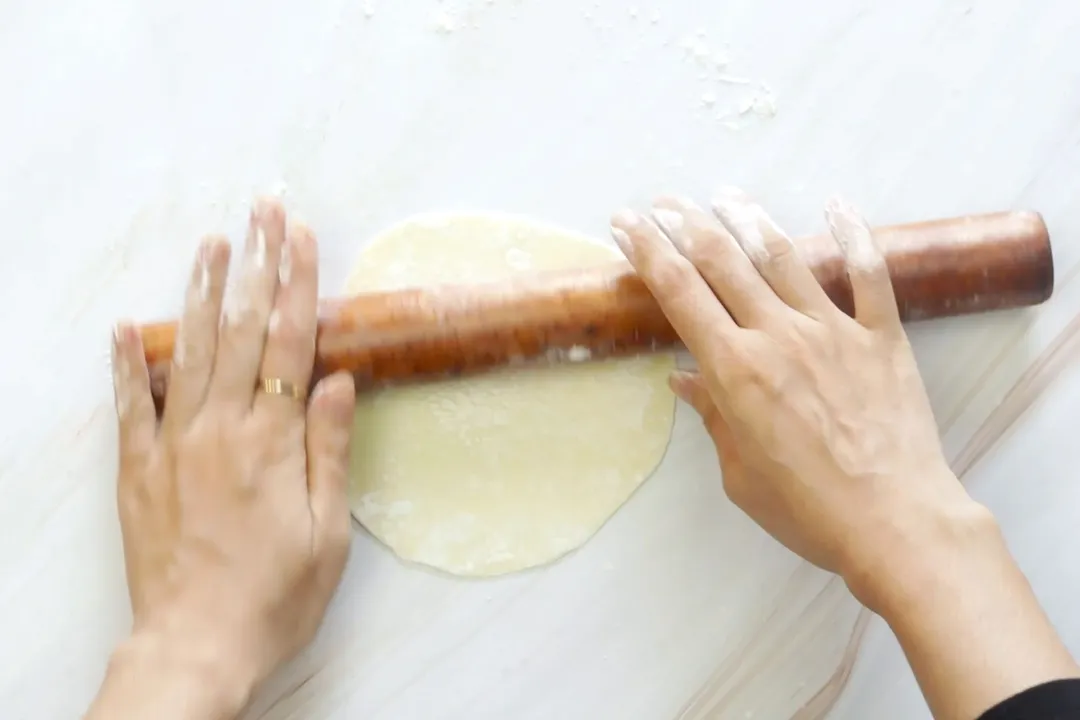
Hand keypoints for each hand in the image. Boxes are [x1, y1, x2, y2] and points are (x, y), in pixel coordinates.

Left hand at [90, 198, 355, 718]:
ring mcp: (173, 445)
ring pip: (191, 351)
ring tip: (214, 242)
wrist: (197, 645)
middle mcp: (220, 429)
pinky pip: (130, 404)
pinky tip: (129, 324)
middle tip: (263, 208)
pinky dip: (128, 361)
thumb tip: (338, 380)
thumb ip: (329, 449)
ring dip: (204, 292)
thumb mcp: (328, 531)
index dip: (298, 284)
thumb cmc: (275, 595)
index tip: (302, 235)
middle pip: (243, 330)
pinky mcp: (138, 469)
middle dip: (257, 264)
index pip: (291, 344)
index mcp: (273, 442)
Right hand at [609, 189, 982, 603]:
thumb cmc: (807, 511)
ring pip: (783, 256)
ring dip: (748, 219)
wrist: (896, 522)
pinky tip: (837, 205)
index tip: (627, 224)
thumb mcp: (739, 473)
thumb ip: (713, 417)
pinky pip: (869, 273)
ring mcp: (834, 330)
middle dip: (685, 223)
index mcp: (735, 370)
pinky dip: (853, 234)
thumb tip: (685, 379)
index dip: (648, 251)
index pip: (680, 293)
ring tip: (724, 195)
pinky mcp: (882, 336)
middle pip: (723, 261)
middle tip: (662, 202)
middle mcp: (779, 336)